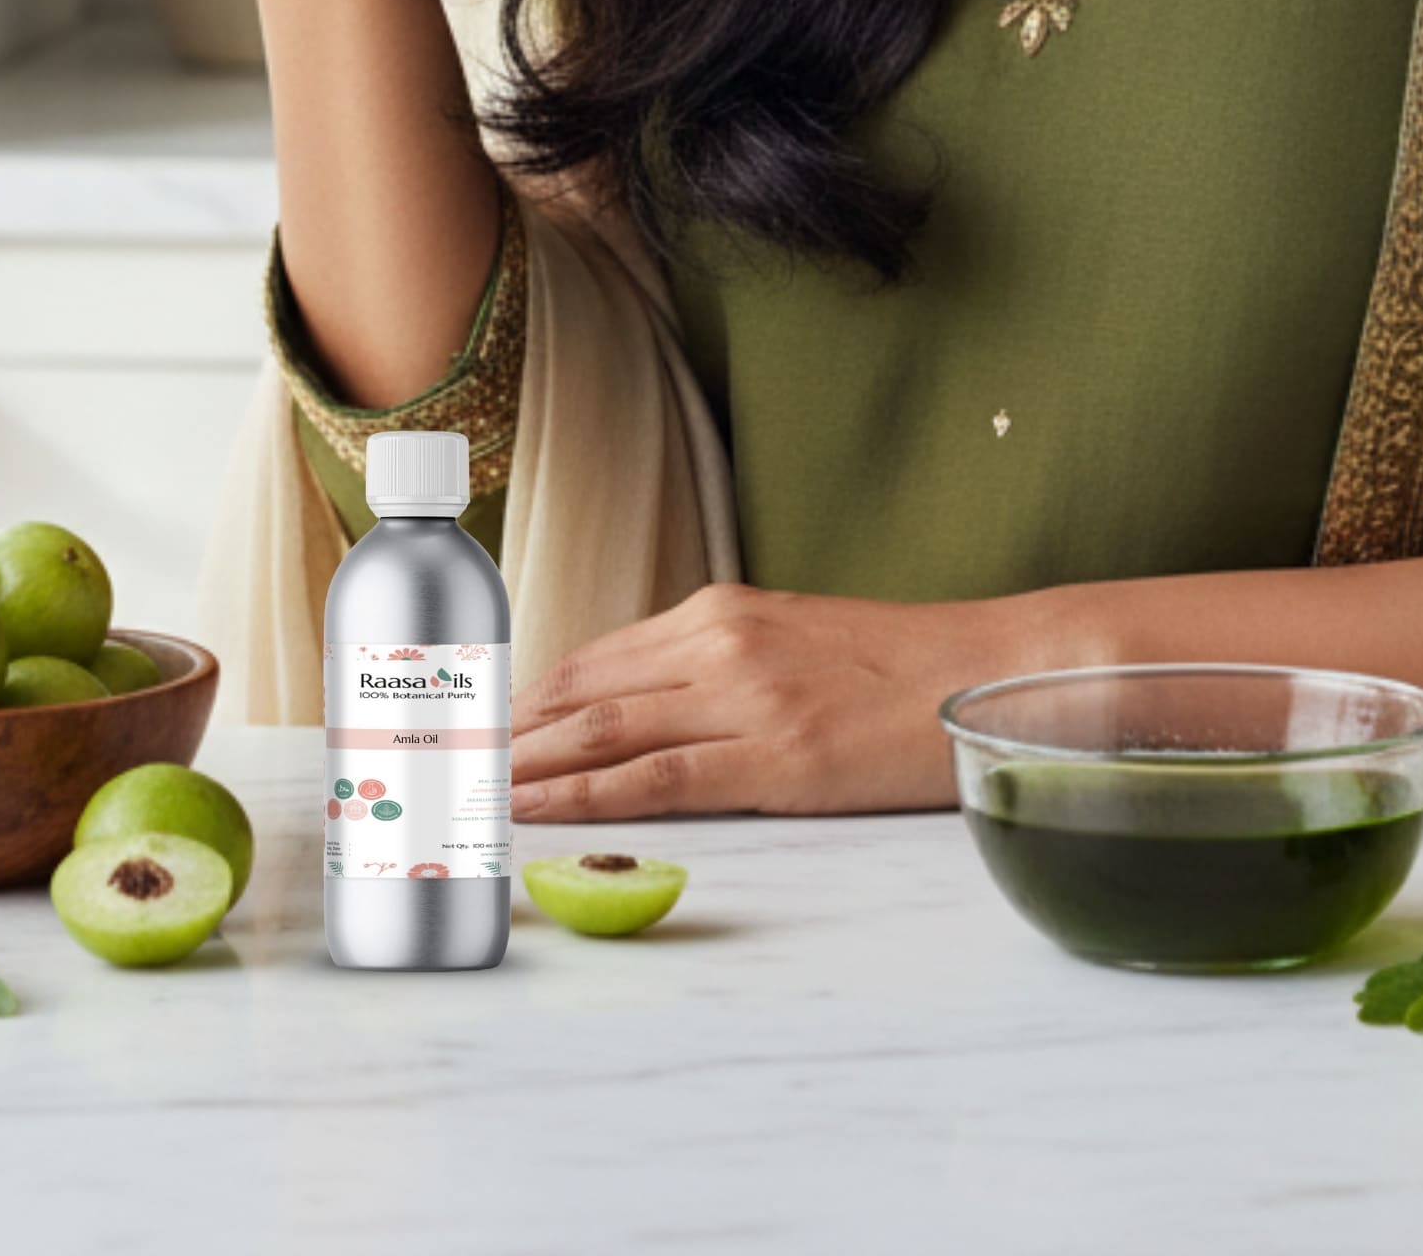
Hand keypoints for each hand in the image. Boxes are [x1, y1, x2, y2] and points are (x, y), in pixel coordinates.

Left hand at [508, 583, 1037, 819]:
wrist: (994, 668)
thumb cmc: (901, 670)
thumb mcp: (794, 645)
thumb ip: (718, 669)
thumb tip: (644, 718)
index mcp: (719, 610)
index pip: (589, 659)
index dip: (516, 700)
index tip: (462, 732)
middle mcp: (718, 641)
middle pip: (576, 693)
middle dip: (496, 735)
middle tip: (428, 766)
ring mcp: (745, 695)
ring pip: (599, 733)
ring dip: (518, 768)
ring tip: (456, 796)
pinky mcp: (776, 755)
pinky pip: (654, 779)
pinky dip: (580, 798)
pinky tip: (531, 813)